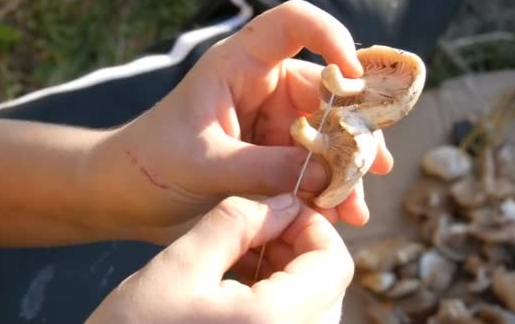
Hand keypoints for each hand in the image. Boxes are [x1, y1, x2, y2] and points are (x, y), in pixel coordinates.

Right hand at [87, 194, 353, 323]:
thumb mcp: (180, 266)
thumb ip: (236, 223)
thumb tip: (284, 201)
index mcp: (277, 321)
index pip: (334, 262)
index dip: (311, 225)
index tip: (276, 209)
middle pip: (328, 283)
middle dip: (296, 245)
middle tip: (253, 229)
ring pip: (313, 302)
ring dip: (286, 270)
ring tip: (238, 255)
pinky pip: (295, 321)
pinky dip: (277, 296)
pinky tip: (238, 284)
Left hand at [88, 0, 392, 243]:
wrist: (124, 199)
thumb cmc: (150, 165)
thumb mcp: (206, 165)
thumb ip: (265, 169)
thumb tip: (329, 175)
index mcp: (239, 67)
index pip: (293, 25)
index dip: (331, 38)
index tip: (353, 78)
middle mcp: (263, 89)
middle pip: (326, 94)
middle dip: (353, 132)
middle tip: (373, 169)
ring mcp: (271, 124)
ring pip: (326, 137)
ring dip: (345, 171)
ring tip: (355, 209)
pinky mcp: (273, 156)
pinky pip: (312, 167)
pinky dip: (327, 191)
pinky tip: (338, 216)